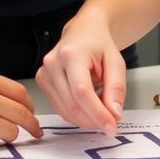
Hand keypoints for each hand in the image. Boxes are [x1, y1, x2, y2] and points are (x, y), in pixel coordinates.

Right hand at [36, 8, 124, 135]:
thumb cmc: (99, 44)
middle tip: (111, 125)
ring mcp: (44, 73)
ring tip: (102, 113)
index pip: (82, 92)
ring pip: (65, 110)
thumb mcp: (116, 61)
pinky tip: (90, 108)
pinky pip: (61, 108)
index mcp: (71, 53)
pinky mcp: (42, 82)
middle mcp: (53, 62)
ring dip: (86, 120)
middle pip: (72, 104)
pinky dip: (77, 114)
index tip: (111, 127)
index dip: (97, 113)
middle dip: (94, 120)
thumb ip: (116, 88)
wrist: (84, 31)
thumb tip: (114, 114)